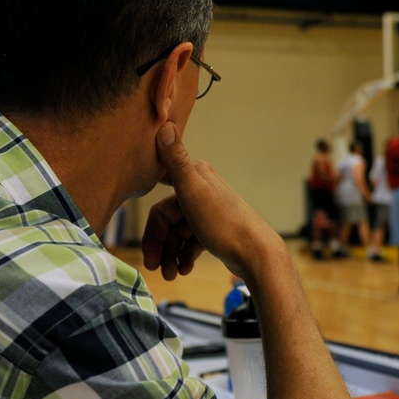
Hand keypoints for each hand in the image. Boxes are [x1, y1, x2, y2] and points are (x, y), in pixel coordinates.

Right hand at [142, 122, 282, 280]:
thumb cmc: (225, 223)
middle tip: (154, 266)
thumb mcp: (194, 191)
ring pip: (178, 232)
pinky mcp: (216, 232)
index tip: (141, 227)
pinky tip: (184, 269)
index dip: (149, 206)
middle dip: (159, 243)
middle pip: (167, 217)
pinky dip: (184, 256)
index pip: (159, 186)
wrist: (257, 254)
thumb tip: (165, 124)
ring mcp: (210, 213)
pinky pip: (192, 242)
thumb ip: (176, 161)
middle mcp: (203, 190)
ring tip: (171, 274)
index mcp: (196, 176)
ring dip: (170, 253)